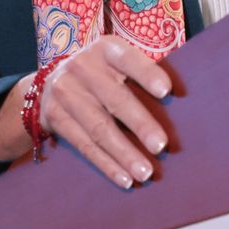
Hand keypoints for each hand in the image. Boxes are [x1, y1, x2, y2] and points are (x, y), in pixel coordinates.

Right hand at [0, 37, 172, 187]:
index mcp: (104, 49)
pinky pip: (84, 145)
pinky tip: (124, 179)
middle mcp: (82, 67)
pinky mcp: (55, 117)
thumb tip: (179, 102)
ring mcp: (65, 92)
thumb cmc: (100, 73)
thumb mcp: (114, 62)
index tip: (167, 91)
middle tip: (161, 146)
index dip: (146, 74)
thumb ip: (140, 75)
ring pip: (99, 128)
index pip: (127, 60)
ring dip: (124, 154)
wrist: (50, 82)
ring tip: (145, 172)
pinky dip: (106, 164)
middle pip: (114, 99)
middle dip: (139, 124)